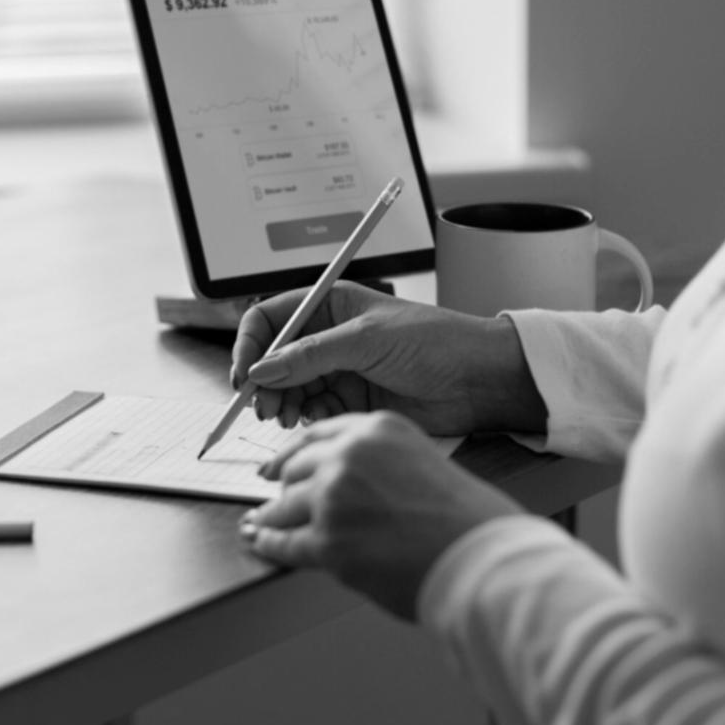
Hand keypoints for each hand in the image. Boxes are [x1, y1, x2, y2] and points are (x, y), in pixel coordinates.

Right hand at [230, 281, 545, 436]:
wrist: (480, 380)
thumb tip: (263, 370)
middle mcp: (329, 335)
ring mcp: (340, 369)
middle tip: (263, 404)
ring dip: (280, 402)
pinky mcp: (351, 400)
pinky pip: (311, 409)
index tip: (245, 372)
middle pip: (274, 357)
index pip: (272, 318)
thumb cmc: (437, 341)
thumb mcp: (367, 340)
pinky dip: (303, 417)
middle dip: (263, 381)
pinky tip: (307, 421)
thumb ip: (311, 355)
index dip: (252, 343)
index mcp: (331, 304)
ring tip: (285, 416)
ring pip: (289, 387)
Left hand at [239, 411, 523, 619]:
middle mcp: (349, 456)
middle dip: (283, 486)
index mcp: (376, 428)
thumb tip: (343, 480)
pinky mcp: (327, 542)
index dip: (292, 451)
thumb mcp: (421, 459)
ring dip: (271, 518)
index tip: (278, 463)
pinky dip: (268, 544)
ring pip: (283, 506)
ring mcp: (333, 498)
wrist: (478, 557)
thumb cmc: (463, 517)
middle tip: (273, 498)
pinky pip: (283, 542)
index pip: (317, 433)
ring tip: (261, 524)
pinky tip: (260, 543)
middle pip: (295, 468)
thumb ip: (379, 461)